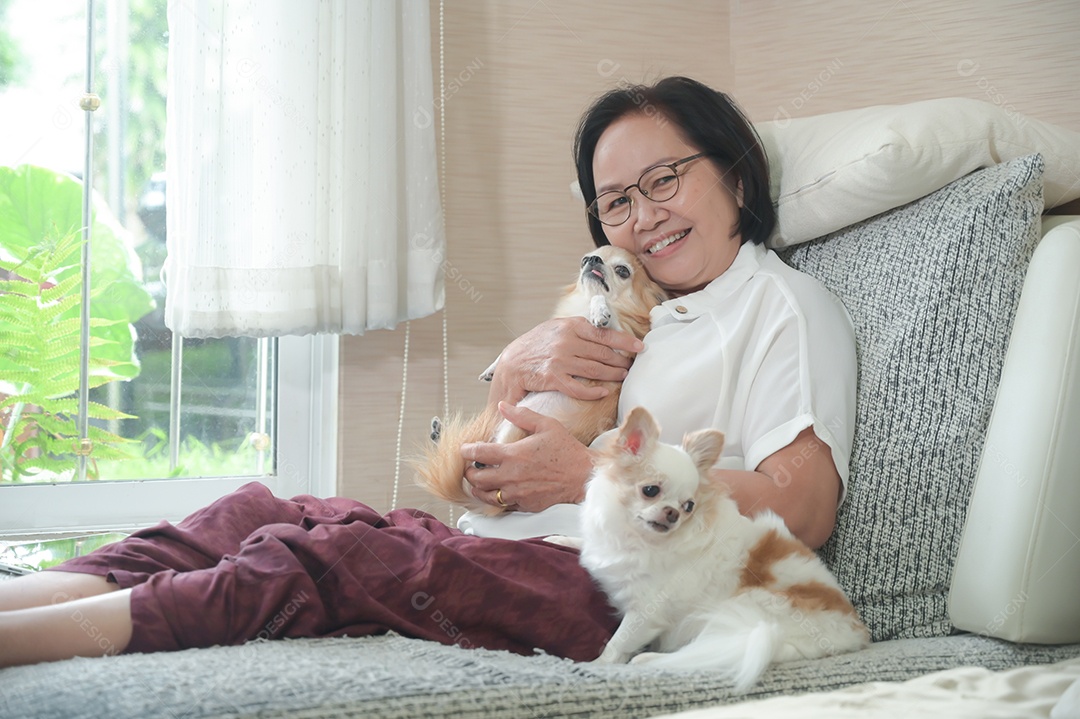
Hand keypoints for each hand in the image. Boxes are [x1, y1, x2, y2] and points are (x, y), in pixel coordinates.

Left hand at [461, 402, 594, 512]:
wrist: (583, 476)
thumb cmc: (566, 450)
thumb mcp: (546, 425)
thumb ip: (522, 415)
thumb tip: (502, 405)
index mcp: (514, 455)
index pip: (479, 453)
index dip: (467, 450)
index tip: (464, 449)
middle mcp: (511, 476)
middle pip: (477, 478)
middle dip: (469, 472)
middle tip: (470, 467)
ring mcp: (517, 493)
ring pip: (485, 495)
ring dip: (478, 488)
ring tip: (478, 482)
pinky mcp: (524, 505)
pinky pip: (502, 505)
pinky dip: (495, 500)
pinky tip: (497, 493)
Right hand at [488, 317, 643, 405]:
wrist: (509, 363)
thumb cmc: (535, 346)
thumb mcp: (556, 328)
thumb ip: (578, 329)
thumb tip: (605, 333)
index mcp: (570, 326)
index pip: (605, 334)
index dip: (626, 341)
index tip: (639, 346)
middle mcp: (566, 341)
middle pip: (603, 353)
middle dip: (621, 361)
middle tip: (631, 366)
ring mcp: (559, 360)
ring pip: (595, 369)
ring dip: (613, 375)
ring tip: (622, 377)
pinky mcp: (552, 378)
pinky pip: (579, 387)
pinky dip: (593, 391)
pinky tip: (603, 391)